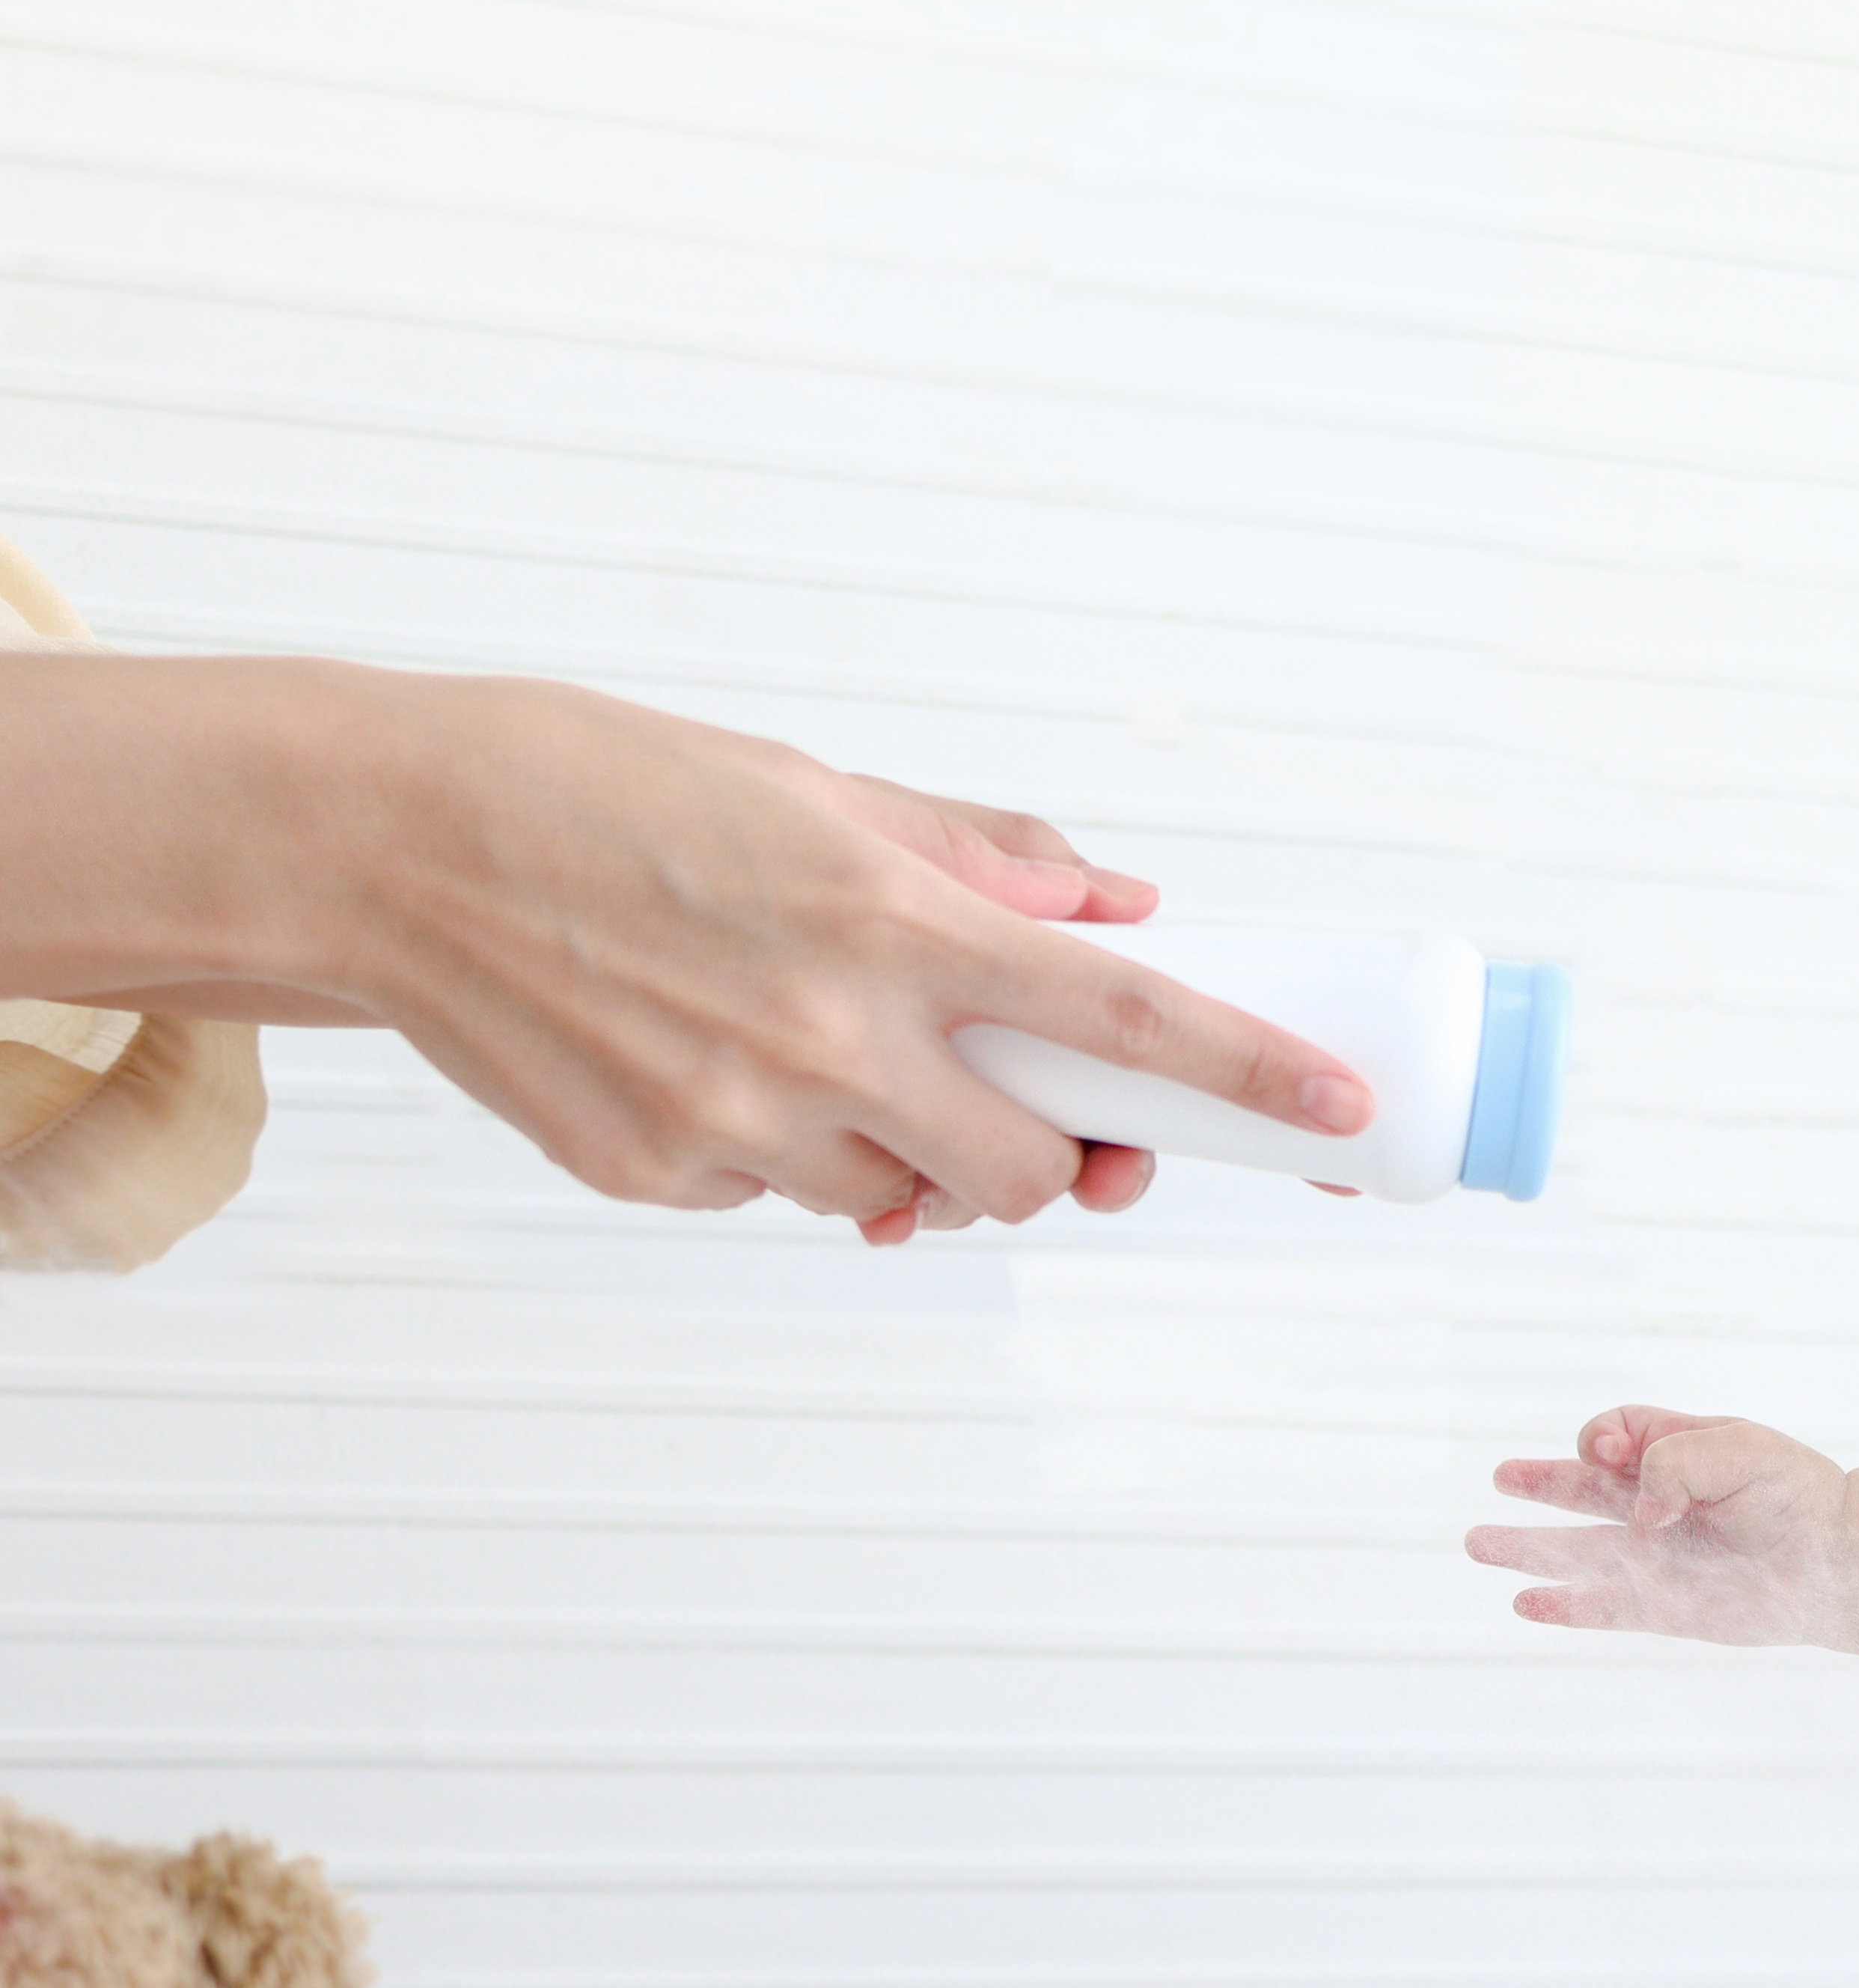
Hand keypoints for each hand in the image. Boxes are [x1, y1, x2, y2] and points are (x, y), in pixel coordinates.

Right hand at [314, 668, 1367, 1239]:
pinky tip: (711, 1062)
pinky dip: (787, 1154)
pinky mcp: (658, 1172)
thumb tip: (1119, 898)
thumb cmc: (599, 789)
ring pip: (910, 1201)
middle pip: (1032, 1168)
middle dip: (1053, 1154)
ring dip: (915, 1158)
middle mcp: (830, 1033)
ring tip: (829, 1059)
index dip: (1249, 1070)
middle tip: (1028, 1106)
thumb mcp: (809, 787)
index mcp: (890, 919)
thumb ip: (979, 855)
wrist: (387, 841)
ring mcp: (738, 1120)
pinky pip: (785, 1198)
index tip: (1342, 1109)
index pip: (1121, 1013)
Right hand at [1467, 1406, 1858, 1645]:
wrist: (1837, 1561)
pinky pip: (1602, 1607)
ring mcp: (1655, 1556)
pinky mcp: (1663, 1605)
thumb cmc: (1796, 1494)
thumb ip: (1675, 1464)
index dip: (1599, 1439)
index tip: (1609, 1454)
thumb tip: (1637, 1516)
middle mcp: (1657, 1503)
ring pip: (1577, 1550)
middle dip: (1540, 1482)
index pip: (1614, 1434)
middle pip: (1582, 1488)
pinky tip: (1526, 1604)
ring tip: (1478, 1543)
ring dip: (1528, 1548)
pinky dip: (1564, 1607)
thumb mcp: (1740, 1449)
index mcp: (1674, 1452)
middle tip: (1501, 1477)